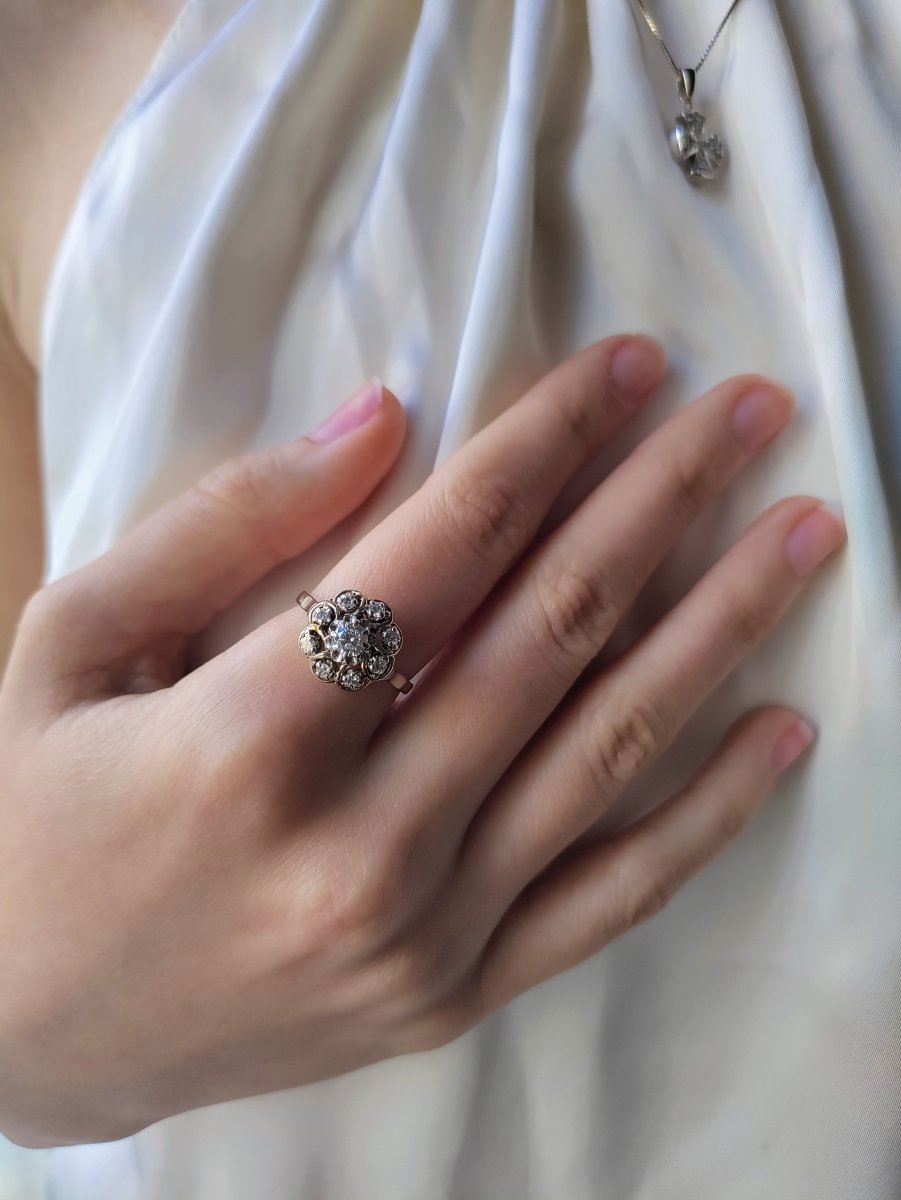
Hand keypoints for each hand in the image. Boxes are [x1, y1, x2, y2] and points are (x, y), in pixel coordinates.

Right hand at [0, 336, 844, 1146]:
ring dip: (719, 625)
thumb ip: (226, 525)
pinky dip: (708, 813)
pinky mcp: (453, 993)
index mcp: (249, 737)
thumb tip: (380, 423)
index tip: (626, 367)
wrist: (24, 1028)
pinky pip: (611, 896)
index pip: (442, 547)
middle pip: (553, 630)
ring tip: (802, 535)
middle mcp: (359, 843)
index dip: (545, 440)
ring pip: (608, 750)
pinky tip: (780, 732)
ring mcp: (422, 933)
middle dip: (661, 499)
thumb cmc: (33, 817)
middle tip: (751, 413)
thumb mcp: (74, 642)